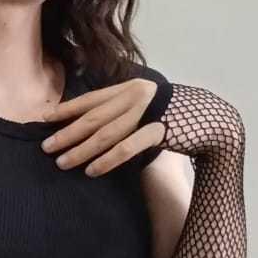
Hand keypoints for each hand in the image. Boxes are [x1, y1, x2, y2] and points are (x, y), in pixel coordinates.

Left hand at [40, 79, 164, 175]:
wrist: (212, 120)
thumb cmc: (176, 115)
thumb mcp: (147, 104)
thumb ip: (124, 108)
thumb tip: (94, 123)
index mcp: (130, 87)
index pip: (91, 99)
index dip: (66, 109)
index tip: (44, 119)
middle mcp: (135, 96)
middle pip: (93, 118)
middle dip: (67, 133)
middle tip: (46, 147)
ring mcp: (147, 112)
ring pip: (105, 134)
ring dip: (81, 150)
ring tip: (62, 163)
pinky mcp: (158, 130)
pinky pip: (126, 148)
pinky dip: (107, 160)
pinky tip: (92, 170)